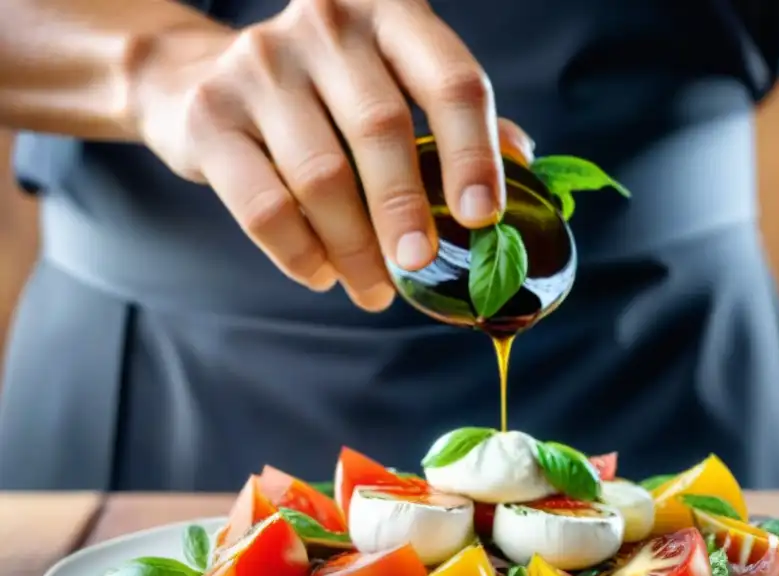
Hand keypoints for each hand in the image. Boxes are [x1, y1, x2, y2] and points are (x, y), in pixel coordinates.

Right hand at [127, 0, 533, 309]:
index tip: (482, 218)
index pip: (451, 81)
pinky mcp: (210, 116)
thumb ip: (452, 117)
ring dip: (356, 250)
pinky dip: (301, 254)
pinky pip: (265, 207)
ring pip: (323, 178)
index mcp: (391, 14)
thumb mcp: (394, 83)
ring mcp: (260, 65)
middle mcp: (326, 25)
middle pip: (383, 131)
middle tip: (419, 267)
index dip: (474, 153)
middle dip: (407, 212)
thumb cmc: (325, 94)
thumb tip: (522, 160)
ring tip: (374, 288)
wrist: (198, 81)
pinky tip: (323, 274)